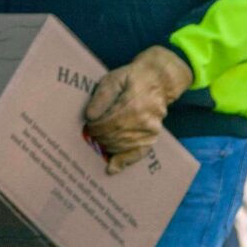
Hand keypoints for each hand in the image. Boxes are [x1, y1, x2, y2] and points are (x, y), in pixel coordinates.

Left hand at [83, 44, 194, 172]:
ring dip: (107, 146)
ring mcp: (150, 130)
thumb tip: (90, 116)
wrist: (158, 80)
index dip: (94, 127)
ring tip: (99, 139)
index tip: (88, 125)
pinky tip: (112, 168)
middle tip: (91, 133)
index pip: (108, 123)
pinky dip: (124, 161)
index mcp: (133, 104)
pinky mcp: (153, 137)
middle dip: (99, 137)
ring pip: (122, 146)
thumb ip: (101, 96)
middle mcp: (144, 120)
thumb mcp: (114, 79)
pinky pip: (138, 153)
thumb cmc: (132, 78)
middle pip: (114, 136)